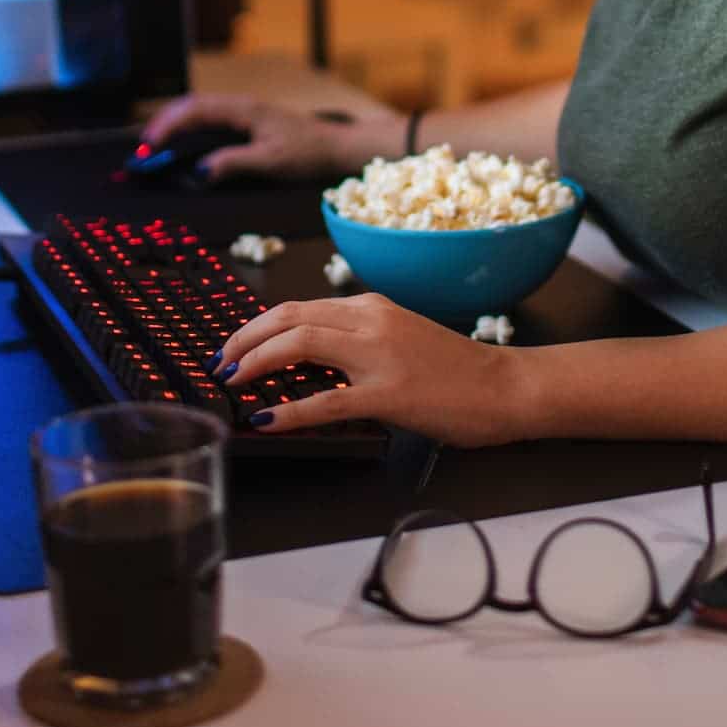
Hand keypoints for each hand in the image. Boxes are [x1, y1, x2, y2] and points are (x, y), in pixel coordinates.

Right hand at [139, 93, 358, 182]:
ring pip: (198, 110)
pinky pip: (209, 118)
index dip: (168, 127)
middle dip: (163, 125)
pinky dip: (189, 129)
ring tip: (153, 146)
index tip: (148, 146)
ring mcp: (243, 111)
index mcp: (243, 109)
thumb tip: (199, 171)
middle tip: (141, 150)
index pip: (195, 111)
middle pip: (190, 106)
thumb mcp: (270, 162)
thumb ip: (234, 163)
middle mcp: (240, 105)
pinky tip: (180, 143)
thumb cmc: (308, 153)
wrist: (336, 147)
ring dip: (174, 125)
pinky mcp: (246, 121)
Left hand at [213, 294, 528, 446]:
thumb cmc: (459, 371)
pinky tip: (267, 419)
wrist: (506, 386)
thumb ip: (359, 340)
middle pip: (288, 317)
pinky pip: (326, 400)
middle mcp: (371, 321)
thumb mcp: (402, 338)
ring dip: (256, 362)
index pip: (299, 307)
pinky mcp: (389, 394)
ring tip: (232, 382)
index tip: (235, 346)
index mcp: (372, 307)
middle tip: (220, 362)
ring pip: (299, 344)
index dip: (258, 326)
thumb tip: (310, 358)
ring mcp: (379, 356)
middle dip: (244, 339)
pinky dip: (289, 410)